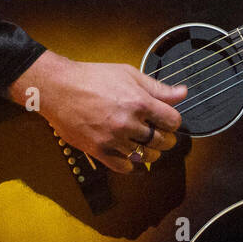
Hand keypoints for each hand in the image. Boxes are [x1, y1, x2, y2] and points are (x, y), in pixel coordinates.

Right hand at [8, 50, 186, 173]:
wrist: (59, 88)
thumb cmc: (93, 77)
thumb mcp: (129, 74)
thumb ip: (158, 88)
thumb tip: (183, 93)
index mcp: (139, 102)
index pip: (172, 121)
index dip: (173, 122)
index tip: (168, 121)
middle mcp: (128, 122)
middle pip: (161, 141)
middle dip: (166, 139)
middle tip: (161, 136)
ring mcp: (113, 138)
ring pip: (145, 156)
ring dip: (151, 153)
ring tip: (148, 146)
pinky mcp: (98, 150)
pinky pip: (123, 166)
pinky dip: (131, 164)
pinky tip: (131, 156)